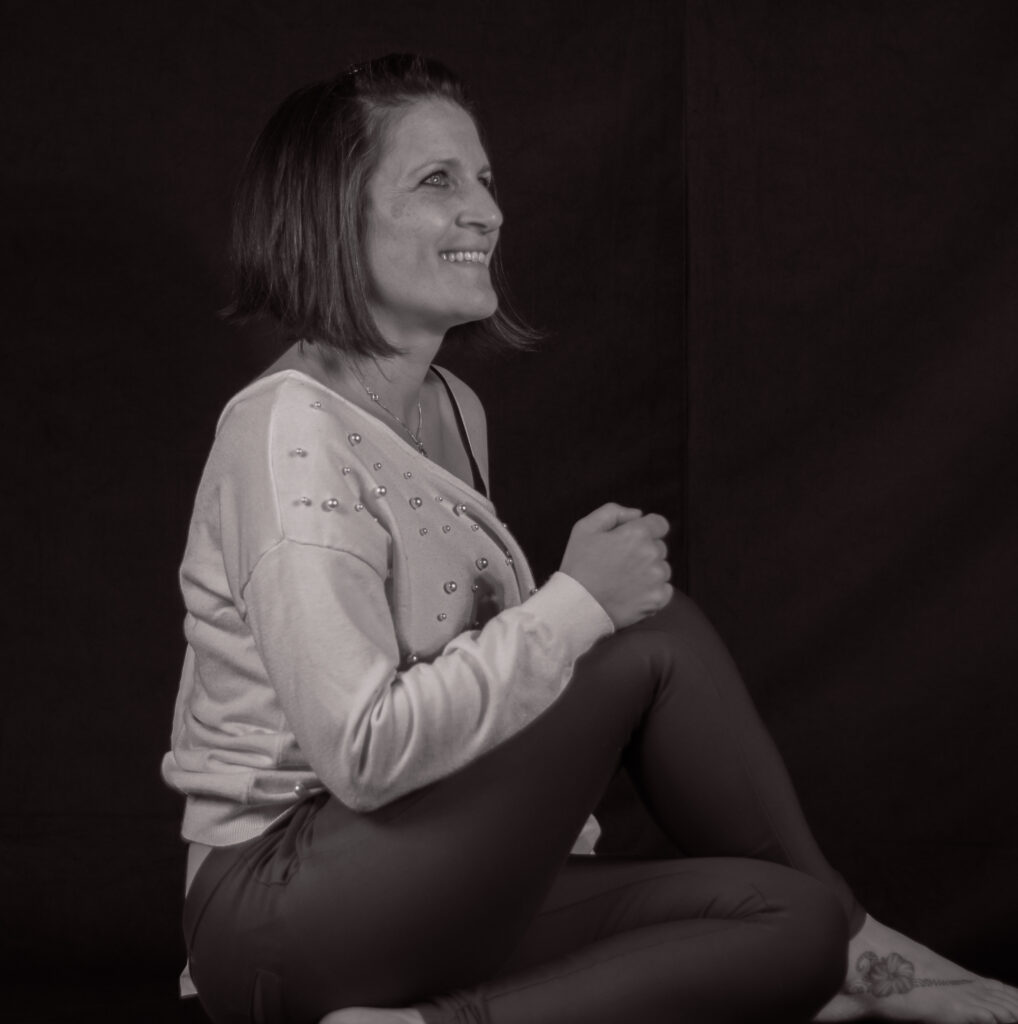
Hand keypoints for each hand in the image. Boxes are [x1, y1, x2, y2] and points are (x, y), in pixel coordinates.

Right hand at [559, 503, 672, 628]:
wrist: (576, 606)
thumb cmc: (579, 566)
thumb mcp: (585, 528)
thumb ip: (613, 512)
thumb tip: (637, 514)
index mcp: (637, 534)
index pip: (659, 524)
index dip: (646, 530)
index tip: (632, 540)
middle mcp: (652, 554)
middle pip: (659, 547)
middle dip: (644, 552)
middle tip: (620, 564)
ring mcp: (657, 578)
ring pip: (662, 569)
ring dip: (649, 572)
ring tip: (624, 581)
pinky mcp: (658, 599)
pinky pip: (665, 590)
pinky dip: (652, 591)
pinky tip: (632, 593)